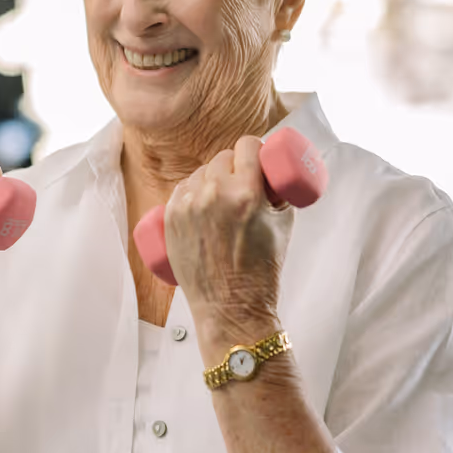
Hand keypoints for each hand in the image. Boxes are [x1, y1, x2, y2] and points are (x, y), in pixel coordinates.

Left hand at [161, 138, 292, 357]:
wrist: (231, 306)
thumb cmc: (261, 270)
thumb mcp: (282, 223)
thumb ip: (276, 192)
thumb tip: (272, 171)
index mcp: (245, 193)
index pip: (247, 146)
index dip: (255, 148)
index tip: (257, 155)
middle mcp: (213, 195)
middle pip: (222, 157)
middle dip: (235, 164)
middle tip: (242, 179)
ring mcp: (187, 206)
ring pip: (200, 172)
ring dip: (212, 176)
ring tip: (223, 195)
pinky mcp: (170, 219)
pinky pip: (181, 189)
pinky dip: (192, 190)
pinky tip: (200, 199)